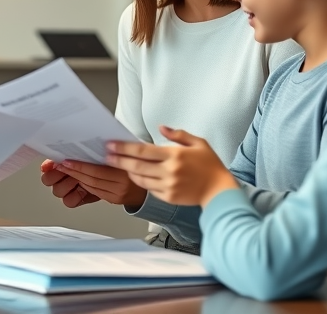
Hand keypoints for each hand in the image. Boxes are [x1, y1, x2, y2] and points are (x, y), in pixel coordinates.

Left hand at [44, 158, 147, 206]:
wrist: (153, 181)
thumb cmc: (140, 162)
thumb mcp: (131, 152)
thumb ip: (115, 150)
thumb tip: (93, 141)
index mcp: (126, 171)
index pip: (98, 170)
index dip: (80, 166)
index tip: (67, 160)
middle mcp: (122, 184)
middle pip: (92, 178)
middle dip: (75, 171)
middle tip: (62, 164)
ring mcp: (118, 194)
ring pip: (92, 186)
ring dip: (77, 178)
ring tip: (66, 170)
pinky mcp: (115, 200)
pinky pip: (96, 192)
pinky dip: (86, 185)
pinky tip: (79, 178)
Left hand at [106, 126, 238, 206]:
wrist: (220, 190)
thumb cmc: (210, 165)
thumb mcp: (198, 143)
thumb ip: (178, 134)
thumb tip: (161, 128)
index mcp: (175, 155)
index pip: (143, 150)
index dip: (124, 148)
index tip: (111, 145)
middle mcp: (170, 171)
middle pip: (136, 165)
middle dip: (118, 160)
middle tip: (106, 155)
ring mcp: (168, 186)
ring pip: (140, 179)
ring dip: (127, 172)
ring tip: (117, 164)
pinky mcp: (168, 197)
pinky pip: (148, 189)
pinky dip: (140, 181)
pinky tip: (134, 175)